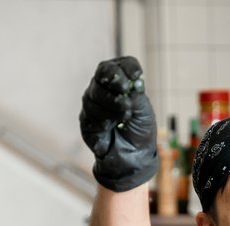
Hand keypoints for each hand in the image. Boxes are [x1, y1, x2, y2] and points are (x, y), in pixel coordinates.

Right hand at [79, 56, 158, 191]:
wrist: (133, 158)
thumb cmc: (139, 132)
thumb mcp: (143, 111)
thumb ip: (135, 95)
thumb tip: (129, 85)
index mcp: (122, 83)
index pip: (122, 65)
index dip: (128, 67)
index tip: (137, 76)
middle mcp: (105, 89)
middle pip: (104, 72)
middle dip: (115, 79)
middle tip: (125, 90)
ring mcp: (93, 102)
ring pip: (96, 92)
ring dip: (113, 102)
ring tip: (125, 115)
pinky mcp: (86, 119)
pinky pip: (91, 111)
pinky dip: (105, 116)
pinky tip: (113, 125)